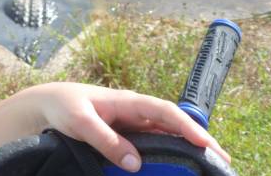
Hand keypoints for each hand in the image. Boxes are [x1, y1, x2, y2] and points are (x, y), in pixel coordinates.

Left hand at [27, 82, 230, 172]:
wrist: (47, 105)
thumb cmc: (64, 106)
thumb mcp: (80, 122)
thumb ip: (106, 140)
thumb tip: (135, 163)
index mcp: (128, 102)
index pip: (165, 112)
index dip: (187, 126)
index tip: (205, 144)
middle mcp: (136, 112)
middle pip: (174, 125)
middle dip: (199, 139)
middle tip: (222, 160)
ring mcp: (133, 124)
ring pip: (167, 136)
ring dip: (188, 148)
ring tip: (210, 166)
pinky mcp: (127, 136)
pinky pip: (153, 145)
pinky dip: (169, 154)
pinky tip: (179, 168)